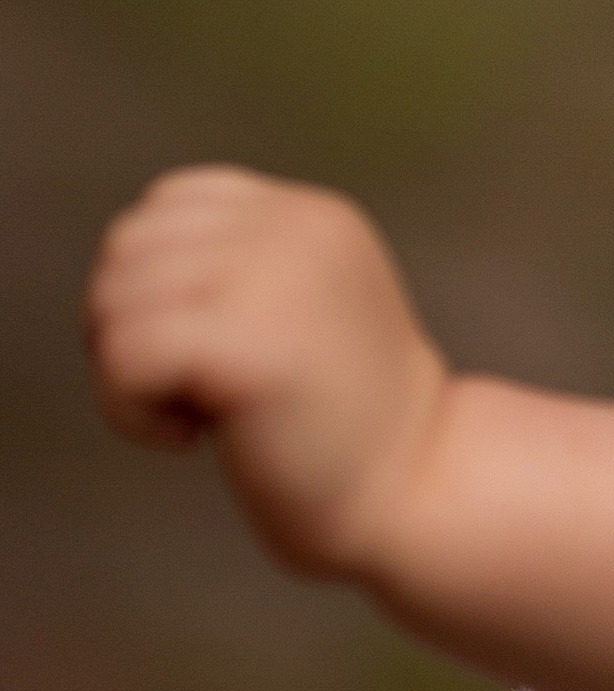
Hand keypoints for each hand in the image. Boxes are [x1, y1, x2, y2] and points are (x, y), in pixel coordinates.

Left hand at [86, 165, 450, 580]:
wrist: (419, 486)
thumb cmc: (342, 426)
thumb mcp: (301, 310)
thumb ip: (241, 270)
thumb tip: (118, 278)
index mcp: (306, 214)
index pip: (166, 203)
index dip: (146, 280)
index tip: (190, 352)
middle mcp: (292, 226)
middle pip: (127, 246)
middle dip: (123, 328)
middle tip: (181, 391)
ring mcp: (277, 277)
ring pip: (116, 300)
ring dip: (124, 375)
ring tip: (189, 415)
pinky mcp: (255, 342)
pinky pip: (127, 355)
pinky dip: (129, 410)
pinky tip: (188, 440)